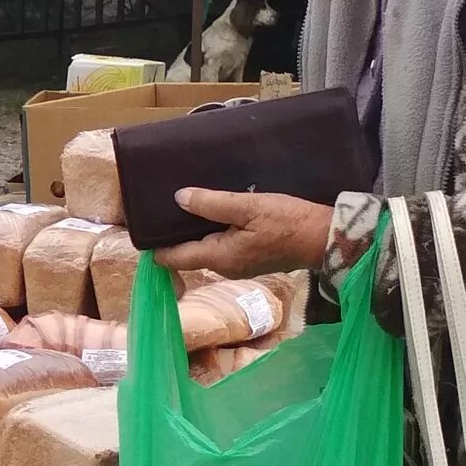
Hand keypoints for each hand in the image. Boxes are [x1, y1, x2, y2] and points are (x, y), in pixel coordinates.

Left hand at [152, 189, 337, 277]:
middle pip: (188, 254)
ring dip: (194, 233)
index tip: (141, 230)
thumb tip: (179, 199)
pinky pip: (221, 246)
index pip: (174, 258)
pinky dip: (211, 233)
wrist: (324, 238)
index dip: (155, 247)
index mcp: (219, 257)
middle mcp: (224, 267)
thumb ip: (212, 204)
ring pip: (205, 250)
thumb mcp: (248, 207)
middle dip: (174, 236)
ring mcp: (238, 265)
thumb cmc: (288, 222)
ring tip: (183, 207)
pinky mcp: (250, 259)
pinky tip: (212, 214)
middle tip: (160, 209)